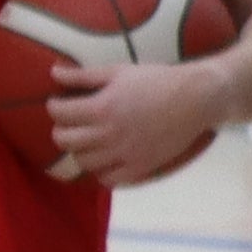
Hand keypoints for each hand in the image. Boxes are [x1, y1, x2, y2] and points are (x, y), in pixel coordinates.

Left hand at [42, 59, 225, 187]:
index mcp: (101, 108)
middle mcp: (108, 134)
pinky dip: (102, 171)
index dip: (54, 107)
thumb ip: (83, 76)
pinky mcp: (141, 167)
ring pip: (83, 161)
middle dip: (62, 130)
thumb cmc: (157, 80)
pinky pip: (109, 179)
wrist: (197, 98)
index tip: (59, 103)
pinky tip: (106, 159)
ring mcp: (124, 153)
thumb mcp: (118, 72)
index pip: (60, 114)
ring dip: (80, 150)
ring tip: (88, 140)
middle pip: (65, 141)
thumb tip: (53, 72)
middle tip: (71, 123)